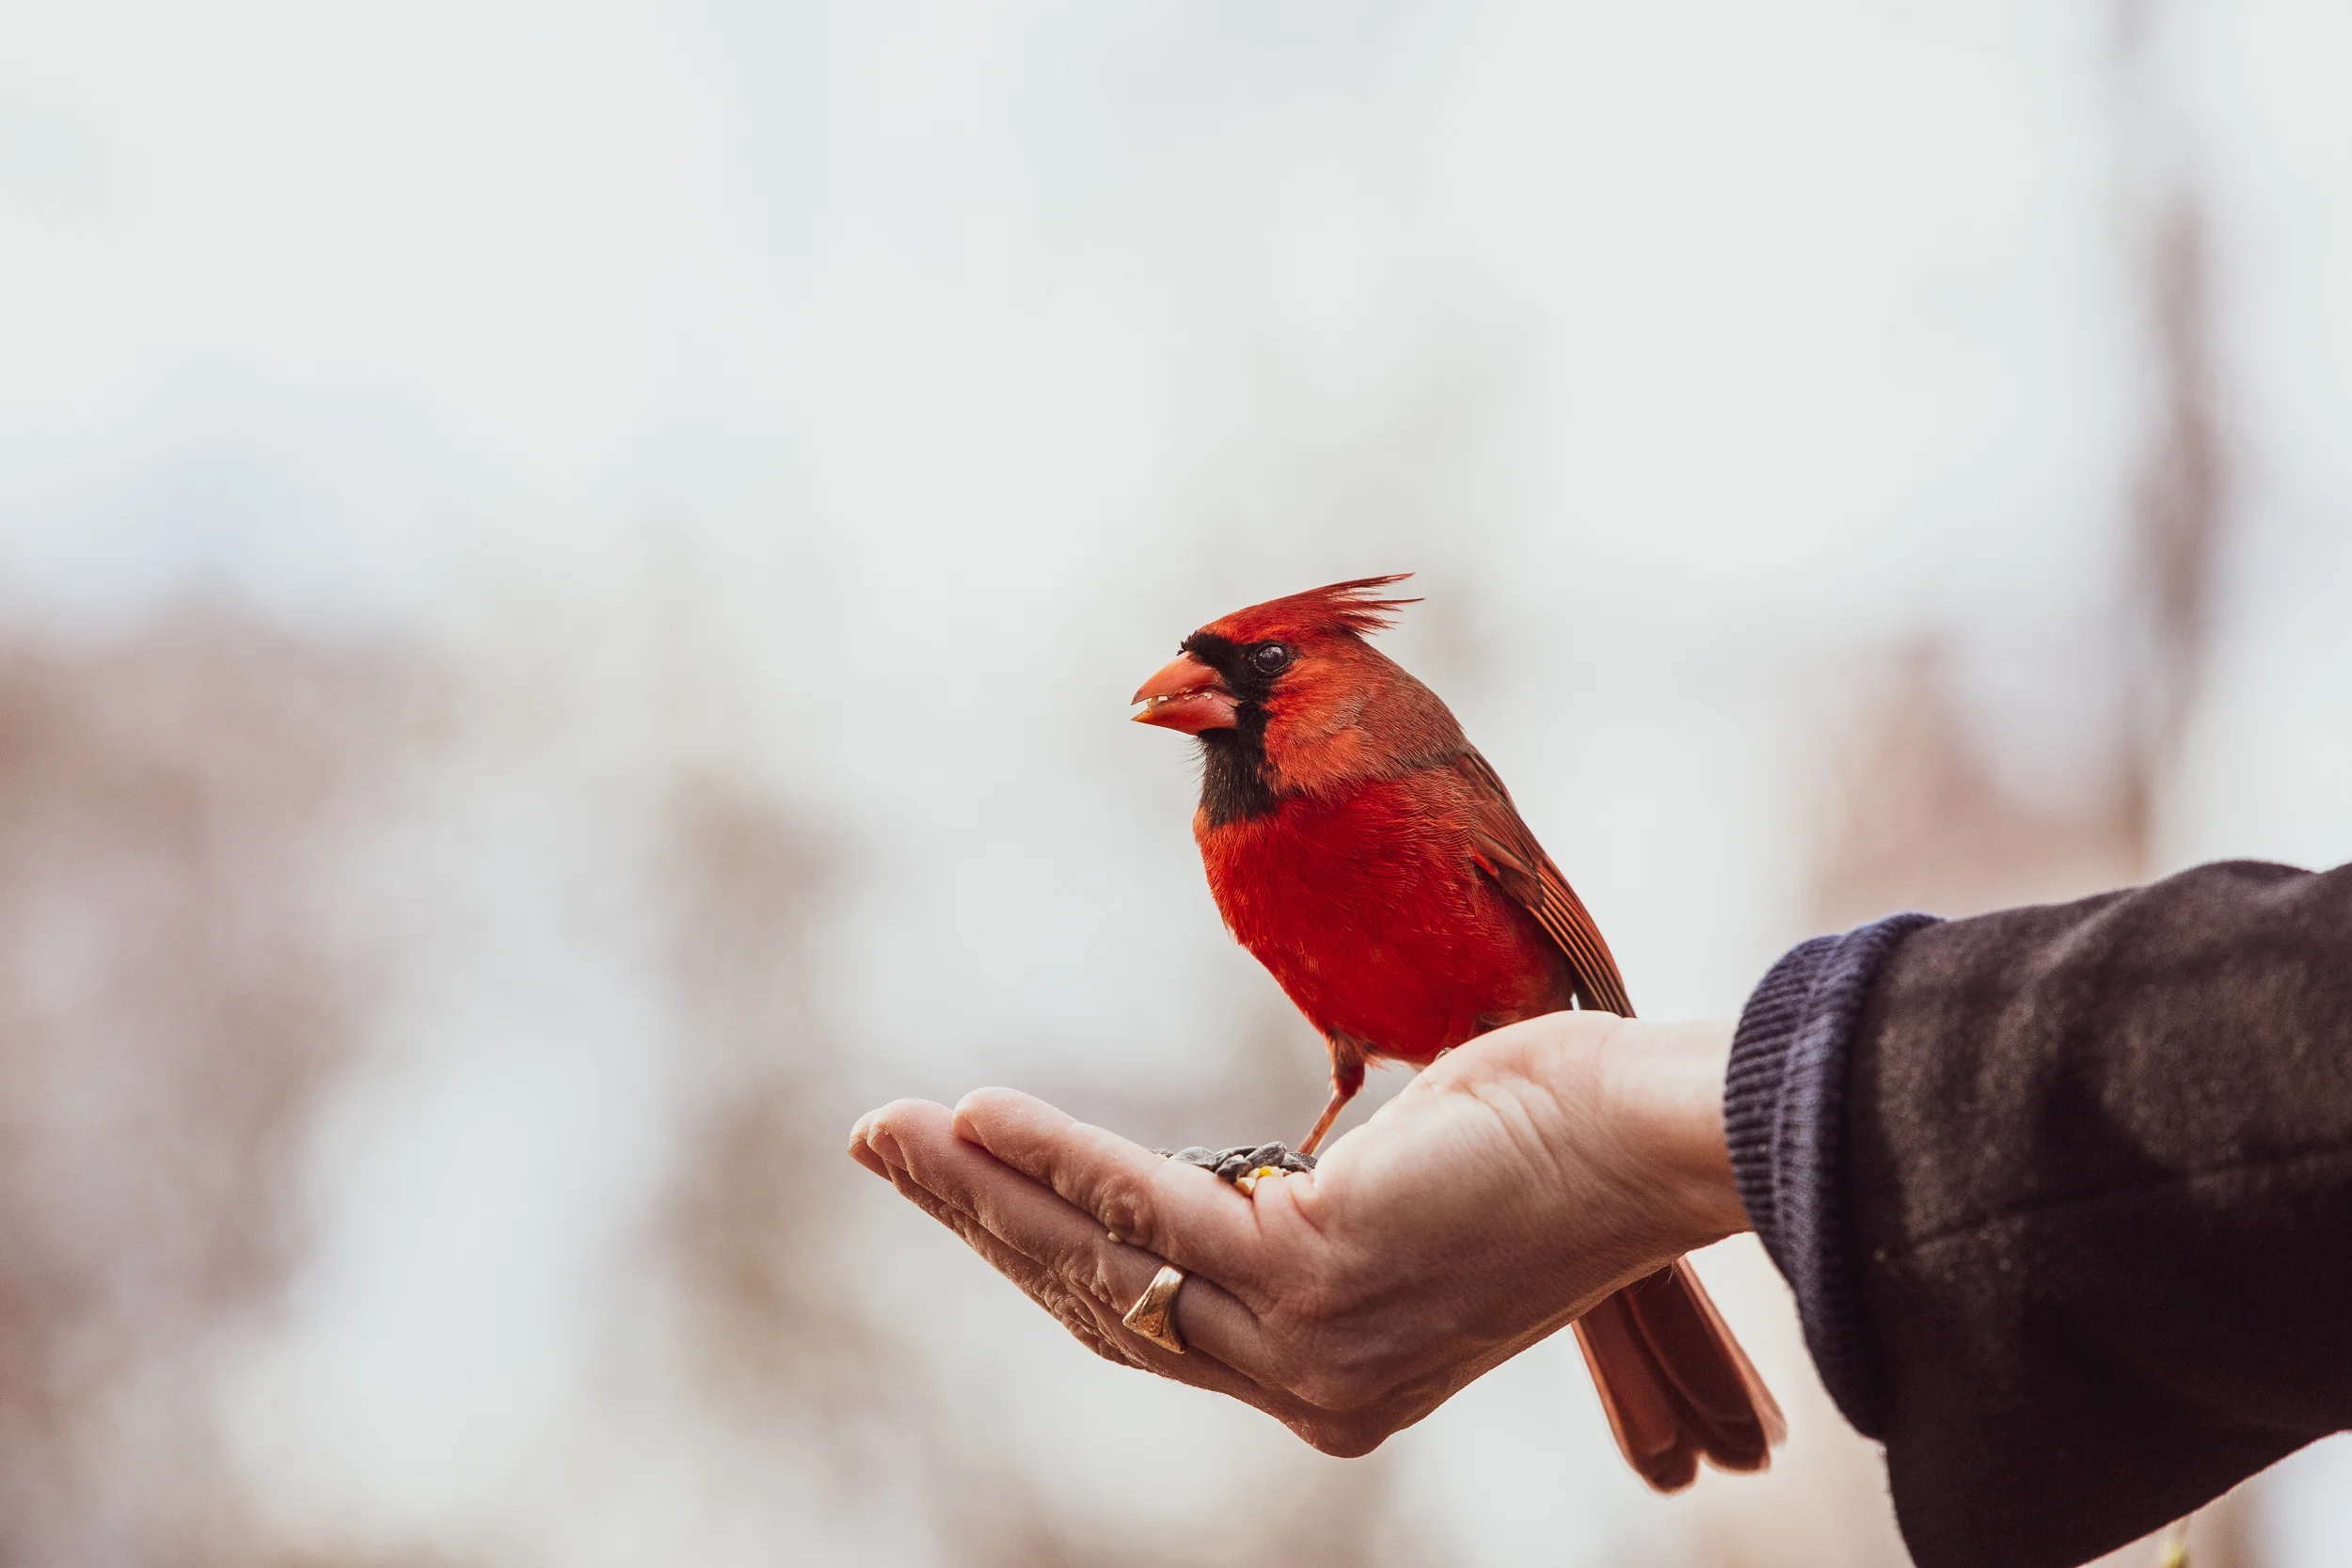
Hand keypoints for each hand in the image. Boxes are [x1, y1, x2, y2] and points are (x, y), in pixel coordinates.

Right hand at [848, 1012, 1746, 1455]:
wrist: (1652, 1136)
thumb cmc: (1551, 1132)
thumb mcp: (1408, 1190)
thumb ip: (1311, 1215)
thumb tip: (1249, 1192)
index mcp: (1328, 1372)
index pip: (1148, 1319)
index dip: (1039, 1253)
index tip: (963, 1180)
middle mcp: (1314, 1382)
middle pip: (1101, 1306)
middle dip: (977, 1225)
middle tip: (882, 1148)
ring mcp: (1316, 1340)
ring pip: (1105, 1263)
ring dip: (981, 1190)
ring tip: (891, 1133)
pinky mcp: (1322, 1271)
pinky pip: (1152, 1208)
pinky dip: (1051, 1156)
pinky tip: (974, 1115)